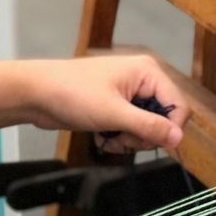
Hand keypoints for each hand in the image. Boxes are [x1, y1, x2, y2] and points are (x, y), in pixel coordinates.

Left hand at [24, 54, 189, 153]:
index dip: (169, 130)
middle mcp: (142, 80)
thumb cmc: (71, 94)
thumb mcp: (114, 114)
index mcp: (147, 72)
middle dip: (143, 136)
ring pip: (146, 128)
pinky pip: (131, 129)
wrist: (36, 94)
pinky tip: (103, 137)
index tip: (150, 143)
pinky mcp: (116, 107)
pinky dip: (120, 138)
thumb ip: (148, 126)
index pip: (178, 106)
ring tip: (109, 138)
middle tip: (122, 139)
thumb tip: (178, 138)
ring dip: (130, 140)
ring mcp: (128, 94)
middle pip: (163, 120)